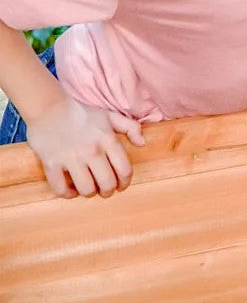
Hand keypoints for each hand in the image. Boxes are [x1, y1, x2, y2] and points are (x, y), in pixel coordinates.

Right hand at [26, 95, 144, 198]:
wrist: (49, 107)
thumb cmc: (82, 113)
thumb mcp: (110, 116)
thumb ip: (131, 127)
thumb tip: (142, 143)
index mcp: (108, 140)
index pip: (124, 170)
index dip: (125, 182)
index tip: (121, 185)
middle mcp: (92, 151)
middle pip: (107, 183)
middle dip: (108, 191)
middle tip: (105, 190)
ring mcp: (71, 158)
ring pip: (86, 189)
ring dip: (89, 193)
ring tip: (89, 189)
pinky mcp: (51, 164)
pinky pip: (60, 189)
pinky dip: (67, 194)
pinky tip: (71, 190)